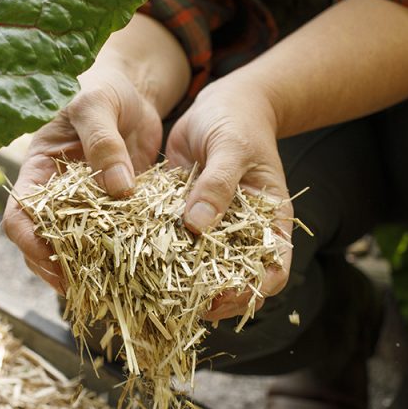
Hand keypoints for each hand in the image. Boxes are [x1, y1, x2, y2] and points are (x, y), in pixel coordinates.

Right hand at [3, 68, 162, 292]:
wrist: (133, 88)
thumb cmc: (104, 85)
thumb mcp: (97, 105)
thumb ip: (103, 143)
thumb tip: (118, 190)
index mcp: (38, 170)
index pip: (18, 216)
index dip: (29, 243)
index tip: (52, 261)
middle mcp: (56, 195)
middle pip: (42, 245)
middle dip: (57, 270)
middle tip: (84, 290)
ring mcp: (84, 207)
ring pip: (74, 250)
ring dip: (87, 272)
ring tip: (109, 291)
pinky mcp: (113, 212)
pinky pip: (109, 241)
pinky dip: (117, 259)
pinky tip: (135, 274)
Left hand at [165, 70, 292, 321]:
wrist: (221, 103)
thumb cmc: (239, 121)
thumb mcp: (232, 147)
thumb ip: (217, 185)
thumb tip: (198, 226)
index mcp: (271, 223)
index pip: (272, 271)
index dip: (250, 292)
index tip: (220, 297)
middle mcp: (244, 234)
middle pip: (236, 283)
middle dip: (212, 299)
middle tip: (178, 305)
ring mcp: (214, 230)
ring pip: (202, 271)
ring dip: (182, 284)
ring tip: (152, 292)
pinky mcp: (185, 221)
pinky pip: (174, 246)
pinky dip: (159, 257)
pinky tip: (134, 263)